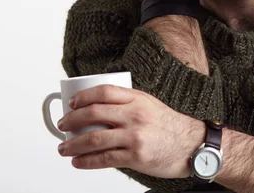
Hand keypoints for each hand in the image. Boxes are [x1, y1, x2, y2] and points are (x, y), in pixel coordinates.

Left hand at [56, 84, 203, 177]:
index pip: (105, 91)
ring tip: (63, 148)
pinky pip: (104, 159)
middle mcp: (135, 115)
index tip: (72, 103)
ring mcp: (135, 136)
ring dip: (73, 144)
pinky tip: (78, 162)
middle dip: (72, 120)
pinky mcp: (135, 156)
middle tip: (62, 125)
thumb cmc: (170, 126)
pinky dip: (87, 161)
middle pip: (94, 113)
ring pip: (94, 138)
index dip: (84, 96)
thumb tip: (98, 111)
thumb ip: (128, 105)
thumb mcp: (150, 105)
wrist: (191, 145)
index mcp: (138, 99)